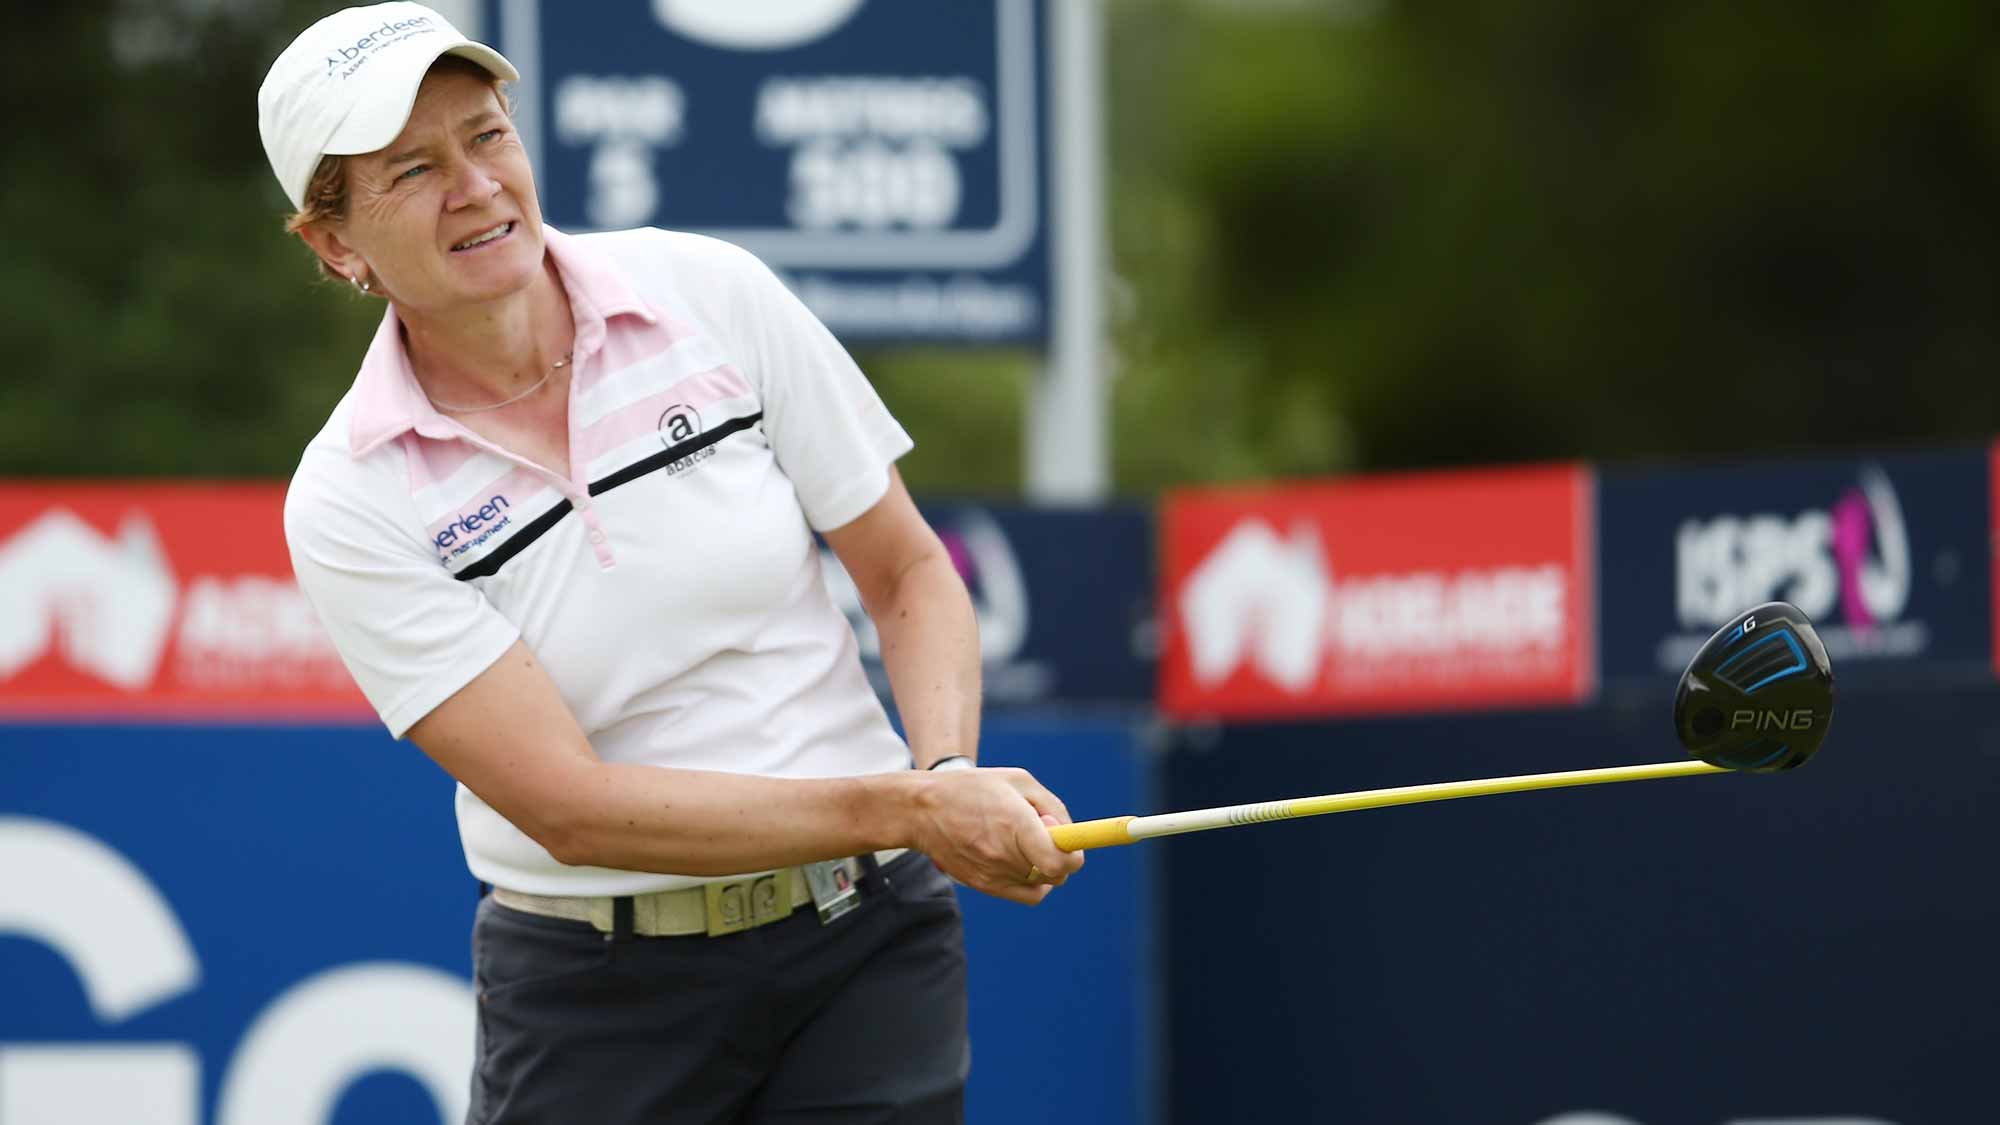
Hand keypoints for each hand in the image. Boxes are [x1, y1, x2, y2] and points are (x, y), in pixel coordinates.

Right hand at [905, 767, 1085, 904]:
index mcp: (1015, 824)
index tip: (1069, 841)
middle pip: (1056, 873)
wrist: (922, 811)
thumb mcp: (1018, 780)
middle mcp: (1005, 855)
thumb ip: (1053, 806)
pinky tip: (1021, 859)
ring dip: (1043, 866)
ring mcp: (993, 874)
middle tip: (1042, 832)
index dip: (1073, 854)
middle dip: (1058, 854)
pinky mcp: (985, 886)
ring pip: (1043, 883)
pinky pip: (1027, 894)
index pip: (1060, 861)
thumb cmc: (973, 789)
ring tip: (1021, 841)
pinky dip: (1034, 881)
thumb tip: (1069, 833)